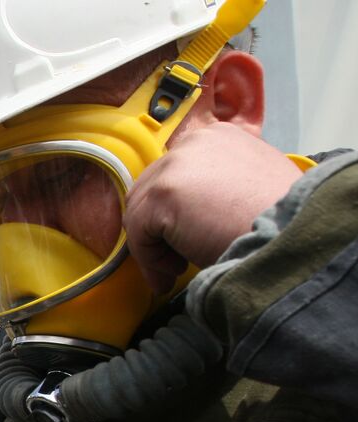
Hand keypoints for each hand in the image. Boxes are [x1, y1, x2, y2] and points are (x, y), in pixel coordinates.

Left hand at [124, 122, 301, 293]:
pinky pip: (138, 233)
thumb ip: (214, 187)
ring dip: (154, 248)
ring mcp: (177, 165)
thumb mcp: (248, 187)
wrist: (294, 236)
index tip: (182, 238)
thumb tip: (184, 212)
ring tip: (177, 270)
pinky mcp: (163, 193)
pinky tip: (175, 273)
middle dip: (158, 230)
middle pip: (150, 190)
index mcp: (218, 137)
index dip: (172, 211)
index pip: (174, 173)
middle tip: (176, 261)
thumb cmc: (279, 223)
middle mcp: (196, 142)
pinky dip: (151, 260)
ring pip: (140, 212)